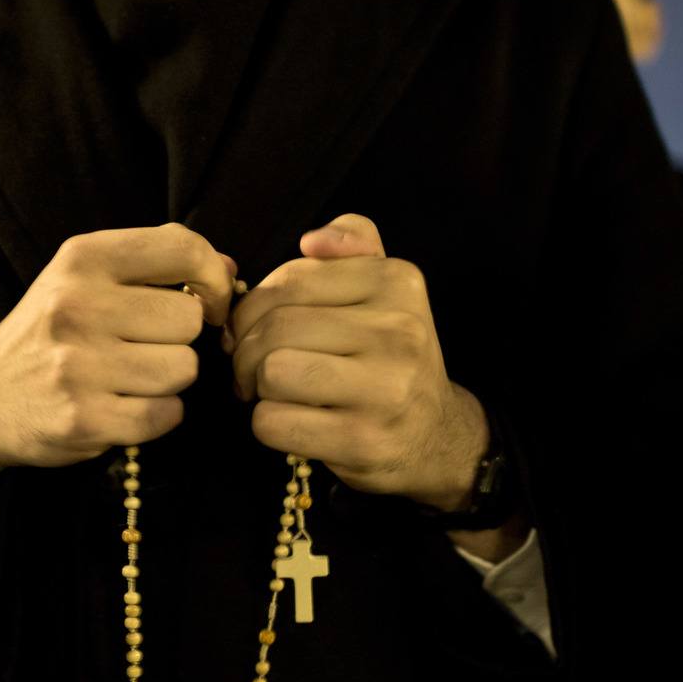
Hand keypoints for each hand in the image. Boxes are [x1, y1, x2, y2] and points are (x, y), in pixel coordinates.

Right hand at [0, 223, 235, 508]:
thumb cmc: (49, 333)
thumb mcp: (85, 277)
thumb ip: (155, 263)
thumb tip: (229, 269)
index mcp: (82, 258)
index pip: (183, 249)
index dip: (213, 279)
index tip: (207, 301)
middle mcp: (77, 305)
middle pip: (189, 320)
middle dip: (179, 339)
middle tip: (144, 348)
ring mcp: (77, 365)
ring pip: (183, 369)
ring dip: (169, 381)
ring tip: (130, 378)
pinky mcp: (83, 419)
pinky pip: (166, 415)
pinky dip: (158, 416)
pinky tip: (126, 406)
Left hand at [227, 213, 487, 513]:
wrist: (436, 433)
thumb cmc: (390, 356)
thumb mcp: (385, 287)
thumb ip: (354, 242)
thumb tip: (312, 241)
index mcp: (396, 282)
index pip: (290, 280)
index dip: (253, 307)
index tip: (255, 330)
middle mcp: (398, 331)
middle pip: (275, 328)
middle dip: (246, 350)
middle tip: (253, 368)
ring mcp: (384, 389)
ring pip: (271, 372)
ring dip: (256, 387)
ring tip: (272, 393)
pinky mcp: (362, 440)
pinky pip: (274, 422)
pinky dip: (266, 424)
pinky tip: (291, 422)